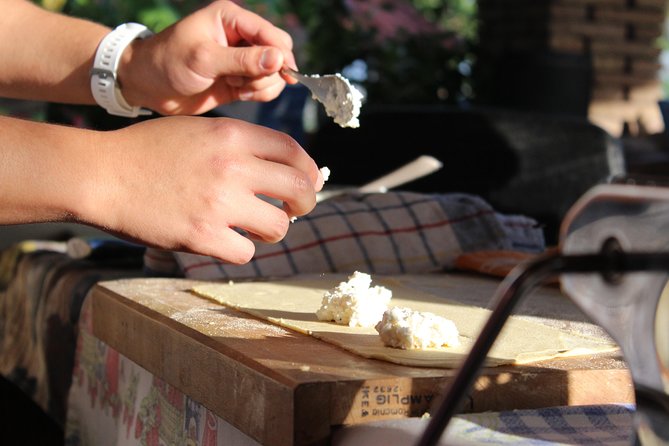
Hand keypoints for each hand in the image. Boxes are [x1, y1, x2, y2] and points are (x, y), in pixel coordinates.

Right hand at [90, 116, 322, 262]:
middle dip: (305, 203)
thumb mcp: (199, 130)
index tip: (308, 182)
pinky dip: (238, 248)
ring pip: (278, 227)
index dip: (308, 171)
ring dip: (271, 229)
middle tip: (294, 210)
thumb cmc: (149, 151)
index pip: (294, 152)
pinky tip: (222, 239)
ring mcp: (219, 203)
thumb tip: (283, 168)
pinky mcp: (202, 236)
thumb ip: (240, 144)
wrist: (102, 175)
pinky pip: (245, 252)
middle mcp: (233, 167)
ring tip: (252, 226)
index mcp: (233, 135)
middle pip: (299, 190)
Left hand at [120, 0, 298, 115]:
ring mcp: (242, 60)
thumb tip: (278, 60)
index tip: (282, 74)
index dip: (280, 54)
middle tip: (246, 81)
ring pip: (274, 73)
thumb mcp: (204, 59)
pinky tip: (239, 94)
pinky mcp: (240, 80)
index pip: (271, 34)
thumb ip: (242, 60)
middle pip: (279, 53)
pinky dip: (258, 94)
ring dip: (262, 85)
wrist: (148, 87)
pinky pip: (265, 88)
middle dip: (270, 71)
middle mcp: (240, 36)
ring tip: (237, 87)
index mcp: (231, 18)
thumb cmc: (168, 63)